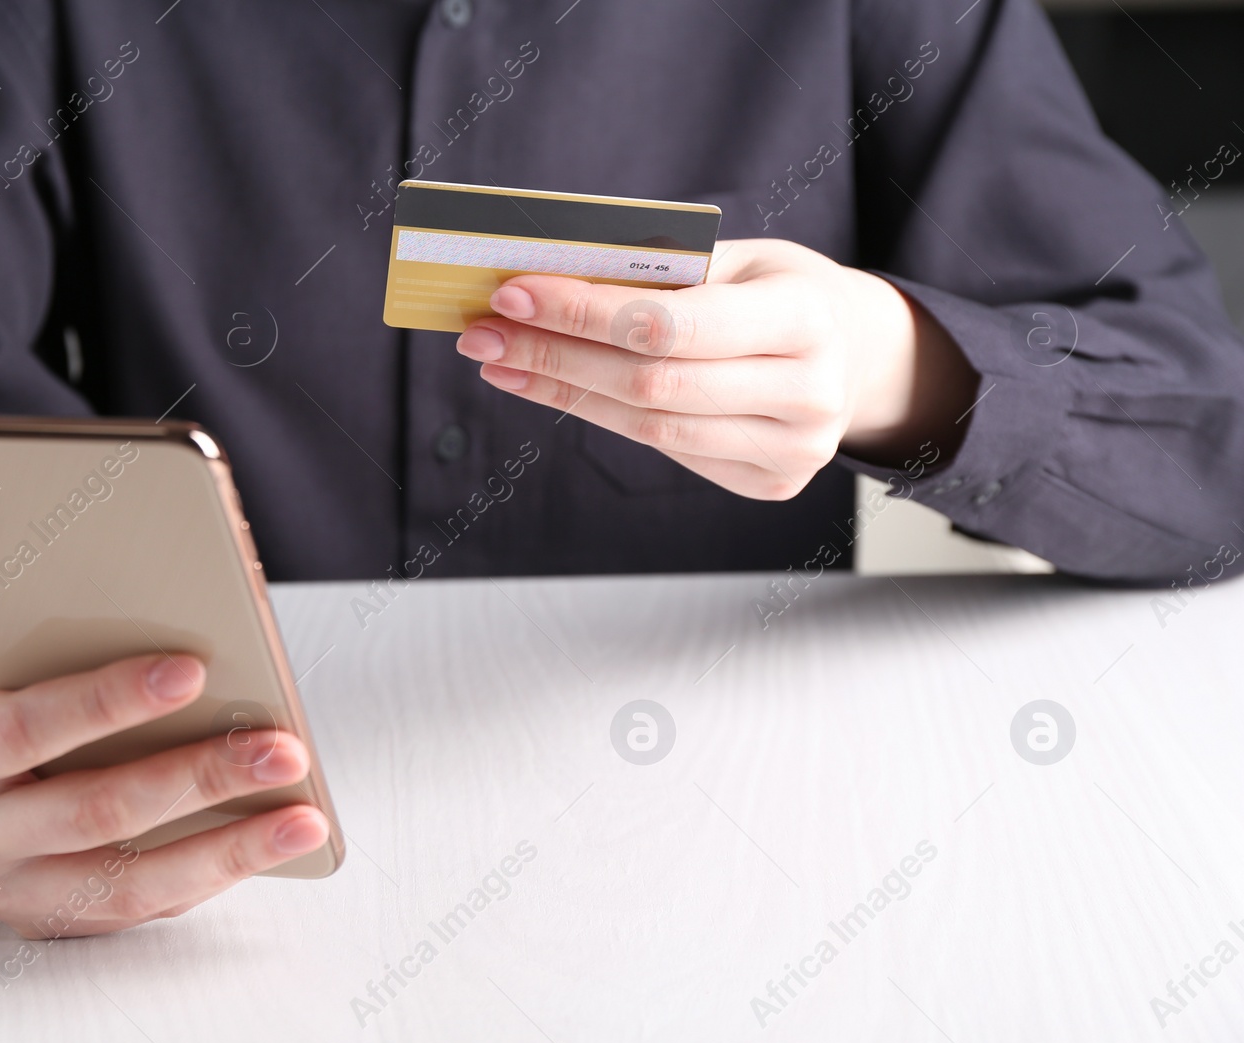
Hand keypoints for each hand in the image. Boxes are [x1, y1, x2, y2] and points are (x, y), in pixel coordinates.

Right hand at [0, 591, 329, 937]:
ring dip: (228, 849)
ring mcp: (15, 889)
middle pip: (96, 813)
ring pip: (131, 881)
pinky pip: (147, 905)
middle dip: (197, 778)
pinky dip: (215, 875)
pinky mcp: (57, 919)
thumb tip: (21, 573)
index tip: (193, 671)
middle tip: (280, 748)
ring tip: (303, 817)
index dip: (106, 701)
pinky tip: (273, 843)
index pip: (25, 729)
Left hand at [455, 238, 977, 497]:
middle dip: (554, 356)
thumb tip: (542, 282)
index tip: (509, 294)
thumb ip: (659, 272)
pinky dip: (603, 415)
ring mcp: (792, 450)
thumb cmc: (781, 292)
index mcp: (805, 318)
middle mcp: (808, 393)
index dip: (581, 313)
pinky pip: (666, 449)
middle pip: (649, 384)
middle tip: (482, 334)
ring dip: (561, 391)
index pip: (669, 324)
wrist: (858, 353)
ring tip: (501, 362)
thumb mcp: (739, 260)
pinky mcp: (768, 483)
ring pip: (649, 427)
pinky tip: (554, 388)